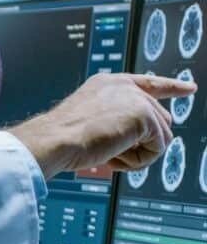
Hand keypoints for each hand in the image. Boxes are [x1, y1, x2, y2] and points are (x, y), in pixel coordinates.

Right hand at [9, 73, 196, 178]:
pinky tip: (116, 157)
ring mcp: (135, 98)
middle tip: (113, 155)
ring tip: (110, 156)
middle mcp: (123, 86)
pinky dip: (140, 160)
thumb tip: (147, 137)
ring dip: (138, 154)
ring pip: (161, 135)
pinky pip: (159, 147)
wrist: (54, 140)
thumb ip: (116, 120)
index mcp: (108, 84)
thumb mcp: (90, 121)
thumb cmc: (62, 137)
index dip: (171, 86)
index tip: (189, 88)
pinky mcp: (143, 115)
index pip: (148, 83)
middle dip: (143, 143)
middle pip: (160, 118)